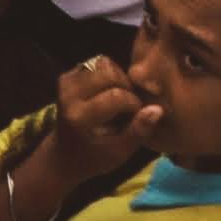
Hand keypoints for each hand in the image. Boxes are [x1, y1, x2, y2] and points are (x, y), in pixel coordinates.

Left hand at [40, 55, 163, 177]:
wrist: (64, 155)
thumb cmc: (95, 158)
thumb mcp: (120, 152)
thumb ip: (139, 130)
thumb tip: (157, 109)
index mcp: (79, 117)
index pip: (116, 96)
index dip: (133, 104)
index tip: (136, 116)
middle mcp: (68, 95)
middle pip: (109, 74)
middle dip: (126, 88)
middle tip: (129, 105)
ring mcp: (65, 83)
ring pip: (102, 63)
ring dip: (118, 78)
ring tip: (120, 97)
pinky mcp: (66, 77)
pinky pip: (95, 63)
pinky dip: (108, 74)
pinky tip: (110, 92)